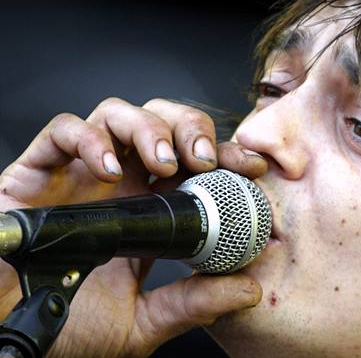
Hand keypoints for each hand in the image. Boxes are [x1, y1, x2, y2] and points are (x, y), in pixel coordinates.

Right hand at [0, 97, 266, 357]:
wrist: (10, 333)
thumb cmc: (69, 326)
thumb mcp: (140, 322)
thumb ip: (190, 304)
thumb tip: (247, 291)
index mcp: (147, 211)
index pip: (193, 166)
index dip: (223, 156)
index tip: (249, 166)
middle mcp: (118, 184)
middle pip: (161, 123)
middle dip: (189, 128)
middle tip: (204, 159)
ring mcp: (79, 173)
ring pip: (118, 114)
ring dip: (148, 127)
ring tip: (163, 162)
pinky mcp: (37, 171)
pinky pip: (63, 130)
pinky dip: (89, 138)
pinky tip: (107, 169)